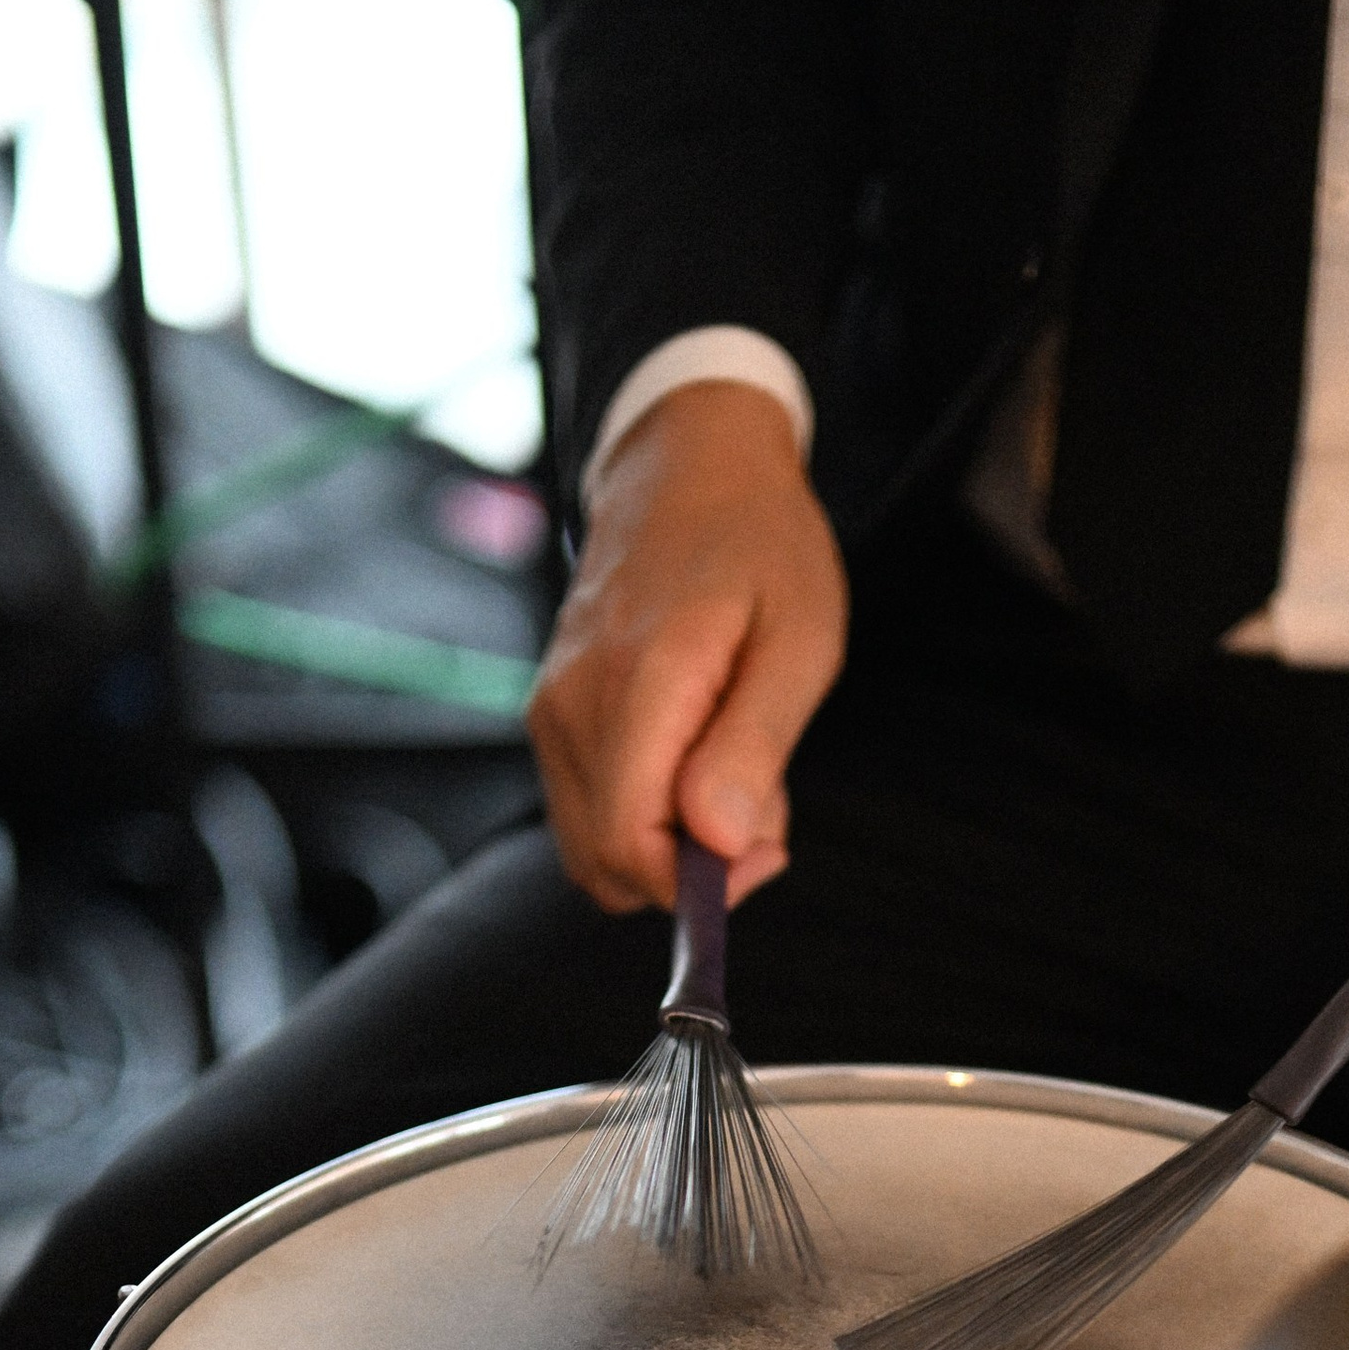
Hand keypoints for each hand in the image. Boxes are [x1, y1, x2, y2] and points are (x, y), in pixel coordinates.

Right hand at [526, 381, 848, 912]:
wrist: (690, 465)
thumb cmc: (760, 544)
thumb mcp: (799, 640)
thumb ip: (753, 747)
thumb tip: (717, 845)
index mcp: (636, 683)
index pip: (630, 848)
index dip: (701, 883)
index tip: (766, 847)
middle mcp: (571, 706)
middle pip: (605, 865)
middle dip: (689, 868)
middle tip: (758, 799)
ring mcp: (550, 713)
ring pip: (594, 848)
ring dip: (669, 842)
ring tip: (729, 763)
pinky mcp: (549, 716)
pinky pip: (590, 810)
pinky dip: (646, 813)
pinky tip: (695, 754)